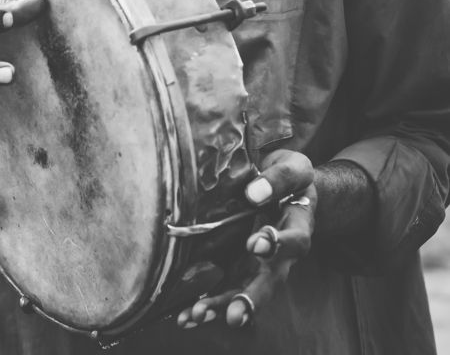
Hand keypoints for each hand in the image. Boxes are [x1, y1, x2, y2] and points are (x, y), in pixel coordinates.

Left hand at [177, 149, 316, 329]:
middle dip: (252, 297)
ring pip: (244, 289)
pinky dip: (206, 304)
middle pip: (270, 280)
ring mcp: (257, 264)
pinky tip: (186, 316)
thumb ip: (280, 177)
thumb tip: (254, 192)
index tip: (255, 244)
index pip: (294, 239)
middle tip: (235, 314)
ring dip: (223, 305)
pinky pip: (224, 290)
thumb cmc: (288, 178)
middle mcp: (280, 254)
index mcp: (297, 227)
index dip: (277, 244)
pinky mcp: (237, 267)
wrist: (283, 189)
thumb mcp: (295, 167)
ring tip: (199, 315)